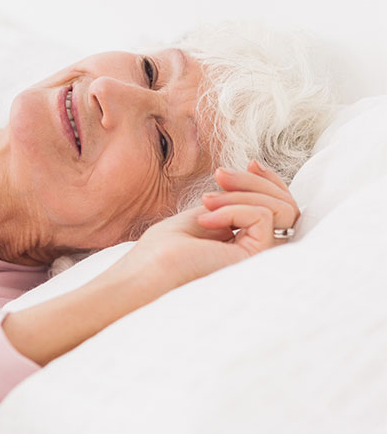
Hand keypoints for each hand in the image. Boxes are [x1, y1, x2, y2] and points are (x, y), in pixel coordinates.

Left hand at [109, 160, 299, 297]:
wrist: (148, 272)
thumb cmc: (164, 248)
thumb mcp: (203, 212)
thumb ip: (233, 200)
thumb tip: (254, 171)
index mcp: (245, 241)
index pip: (276, 207)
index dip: (268, 180)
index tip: (248, 162)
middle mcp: (259, 251)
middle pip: (285, 205)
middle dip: (254, 181)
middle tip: (219, 175)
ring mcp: (260, 257)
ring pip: (281, 209)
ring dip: (242, 193)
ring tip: (206, 201)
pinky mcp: (256, 259)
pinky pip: (263, 217)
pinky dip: (234, 209)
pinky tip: (205, 221)